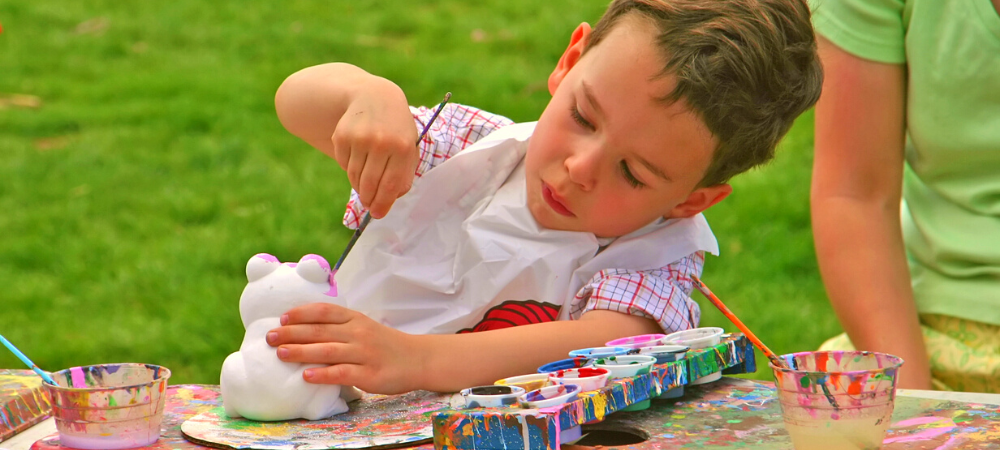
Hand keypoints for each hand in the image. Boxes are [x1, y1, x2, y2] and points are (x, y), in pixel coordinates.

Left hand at [266, 303, 423, 394]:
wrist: (417, 359)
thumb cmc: (385, 344)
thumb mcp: (364, 326)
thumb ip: (340, 325)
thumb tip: (305, 328)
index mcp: (356, 318)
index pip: (324, 311)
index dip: (301, 313)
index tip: (282, 318)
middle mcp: (358, 333)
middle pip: (319, 330)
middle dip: (291, 332)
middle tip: (269, 336)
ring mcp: (364, 353)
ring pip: (327, 350)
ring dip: (300, 351)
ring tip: (280, 353)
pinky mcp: (368, 374)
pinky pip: (341, 373)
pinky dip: (322, 374)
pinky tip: (305, 375)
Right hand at [332, 81, 418, 218]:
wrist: (375, 97)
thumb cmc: (396, 129)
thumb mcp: (408, 147)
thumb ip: (403, 176)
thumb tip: (386, 203)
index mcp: (402, 147)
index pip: (391, 184)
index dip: (383, 203)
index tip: (377, 214)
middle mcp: (381, 142)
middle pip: (370, 184)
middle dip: (369, 199)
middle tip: (369, 204)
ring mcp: (360, 138)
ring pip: (355, 176)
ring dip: (359, 184)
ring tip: (366, 180)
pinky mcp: (342, 136)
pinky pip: (343, 164)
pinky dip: (350, 167)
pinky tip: (358, 156)